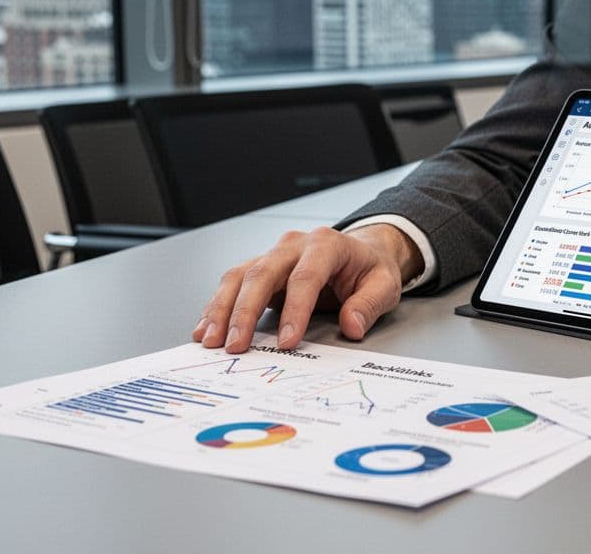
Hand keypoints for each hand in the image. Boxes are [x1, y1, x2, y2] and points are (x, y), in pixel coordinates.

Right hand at [192, 223, 423, 352]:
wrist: (361, 252)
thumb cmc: (370, 268)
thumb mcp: (385, 284)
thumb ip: (369, 304)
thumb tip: (352, 326)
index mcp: (326, 244)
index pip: (305, 277)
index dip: (294, 310)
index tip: (287, 342)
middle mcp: (294, 245)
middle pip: (262, 274)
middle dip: (245, 312)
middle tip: (235, 346)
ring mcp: (273, 254)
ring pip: (239, 277)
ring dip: (221, 310)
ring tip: (210, 341)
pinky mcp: (260, 268)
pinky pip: (234, 284)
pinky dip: (217, 307)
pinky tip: (205, 329)